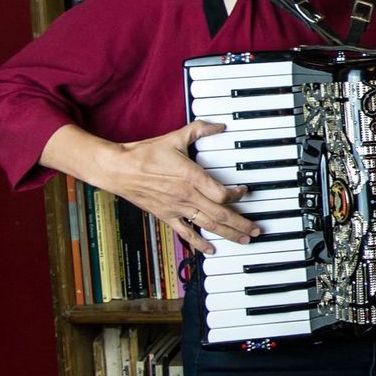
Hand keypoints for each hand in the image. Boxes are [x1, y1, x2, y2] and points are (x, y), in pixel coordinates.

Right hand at [42, 121, 258, 254]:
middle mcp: (187, 196)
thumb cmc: (145, 154)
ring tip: (244, 240)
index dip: (238, 195)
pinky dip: (199, 243)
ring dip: (228, 234)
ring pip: (208, 226)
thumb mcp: (175, 137)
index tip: (244, 191)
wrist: (118, 169)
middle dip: (242, 223)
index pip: (223, 194)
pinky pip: (186, 233)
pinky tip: (210, 250)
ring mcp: (177, 208)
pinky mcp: (166, 215)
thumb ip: (200, 129)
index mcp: (192, 178)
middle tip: (257, 230)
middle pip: (221, 215)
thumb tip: (219, 125)